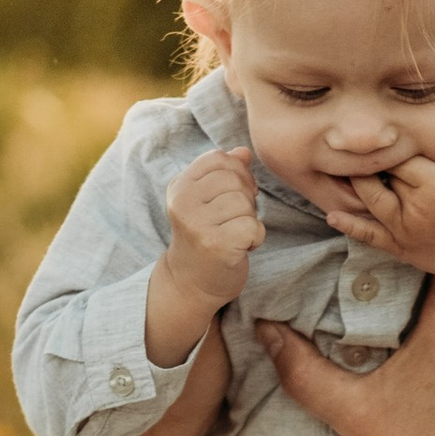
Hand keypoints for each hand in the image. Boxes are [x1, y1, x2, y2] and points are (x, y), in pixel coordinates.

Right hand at [161, 145, 263, 313]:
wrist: (190, 283)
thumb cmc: (204, 237)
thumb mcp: (207, 200)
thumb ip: (225, 172)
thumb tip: (244, 152)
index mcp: (179, 186)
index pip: (218, 158)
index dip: (237, 172)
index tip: (234, 194)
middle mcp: (183, 203)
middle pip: (234, 179)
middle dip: (245, 198)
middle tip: (233, 220)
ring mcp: (198, 225)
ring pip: (245, 202)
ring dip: (249, 219)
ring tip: (234, 234)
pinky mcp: (216, 245)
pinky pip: (253, 226)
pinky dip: (255, 238)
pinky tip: (241, 248)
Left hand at [319, 114, 434, 309]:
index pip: (402, 158)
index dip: (392, 147)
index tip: (385, 137)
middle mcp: (417, 207)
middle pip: (382, 176)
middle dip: (372, 164)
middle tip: (353, 147)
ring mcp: (404, 230)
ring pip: (370, 199)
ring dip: (355, 185)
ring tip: (339, 169)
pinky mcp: (398, 247)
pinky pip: (369, 235)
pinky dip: (350, 225)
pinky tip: (332, 214)